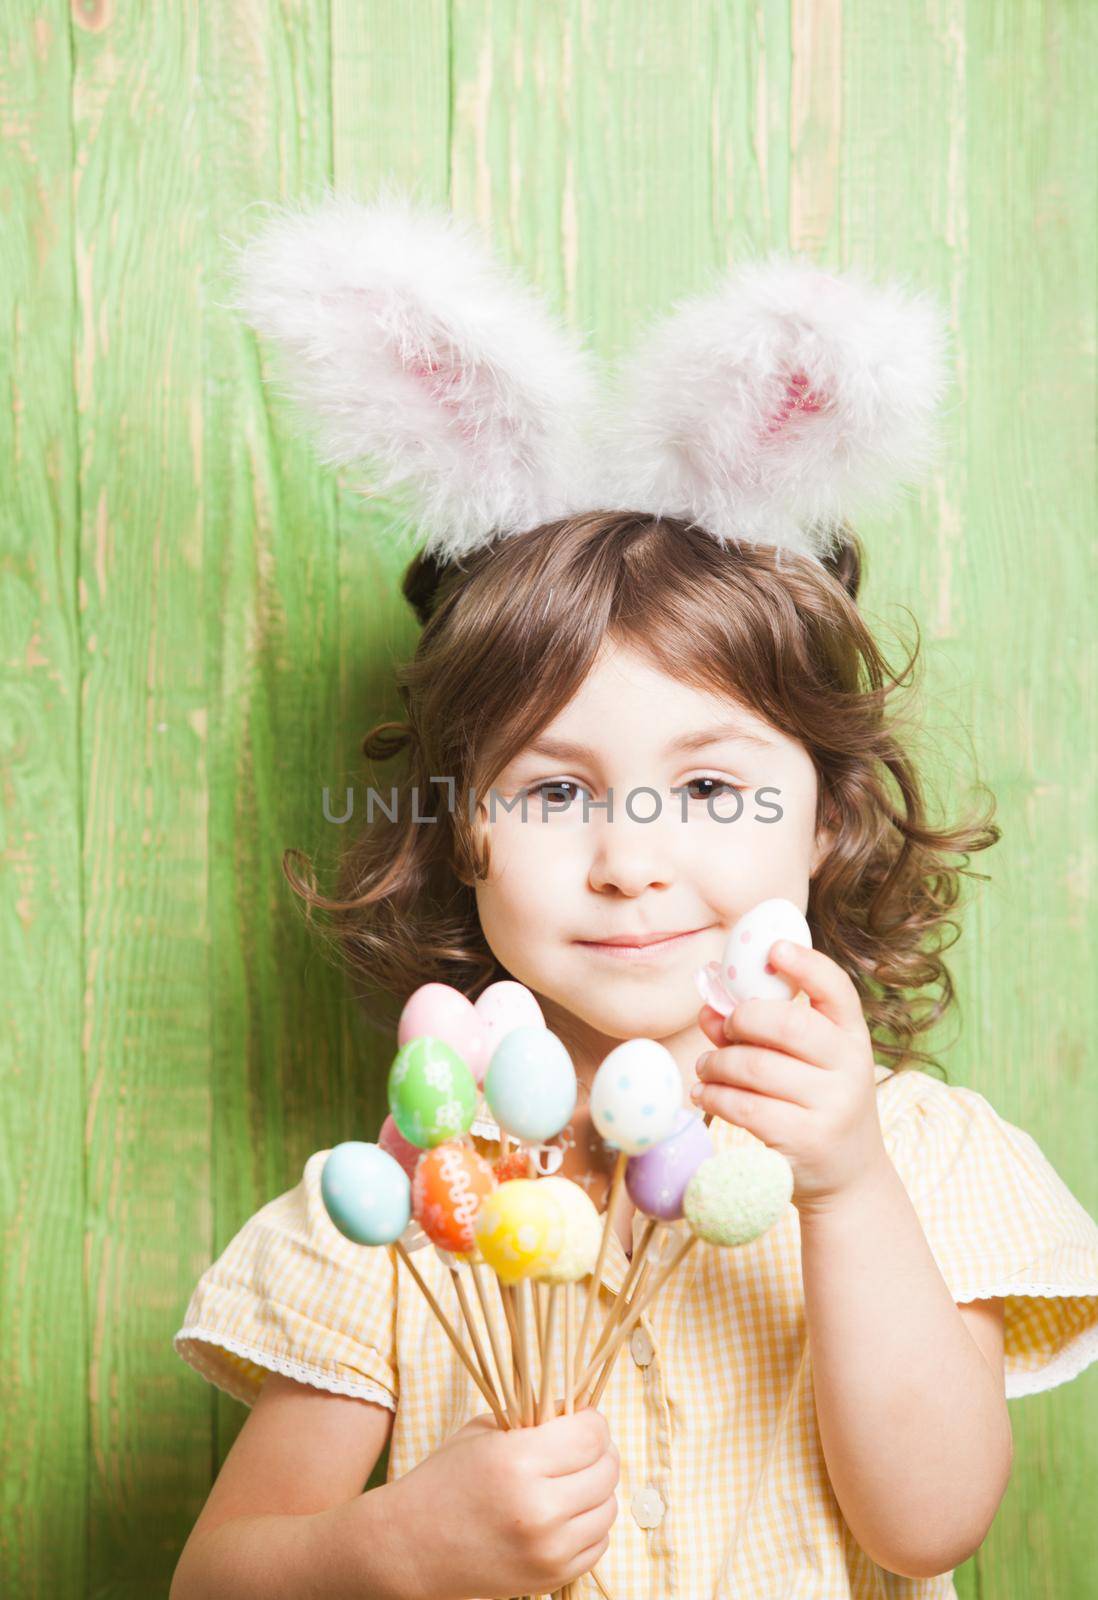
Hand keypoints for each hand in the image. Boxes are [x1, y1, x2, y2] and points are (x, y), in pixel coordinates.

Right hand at [388, 1407, 619, 1599]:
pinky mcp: (552, 1577)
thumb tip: (583, 1410)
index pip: (591, 1434)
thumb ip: (537, 1418)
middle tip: (580, 1447)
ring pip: (608, 1508)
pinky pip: (598, 1542)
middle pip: (607, 1469)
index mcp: (517, 1461)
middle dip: (599, 1451)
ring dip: (596, 1489)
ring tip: (572, 1480)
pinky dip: (589, 1524)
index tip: (583, 1418)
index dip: (592, 1420)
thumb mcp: (485, 1432)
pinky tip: (565, 1512)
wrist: (411, 1546)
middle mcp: (538, 1508)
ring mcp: (548, 1548)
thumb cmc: (446, 1479)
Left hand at [690, 940, 889, 1213]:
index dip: (805, 964)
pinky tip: (705, 1093)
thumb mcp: (807, 1063)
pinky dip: (715, 1096)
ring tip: (706, 1068)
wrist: (848, 1177)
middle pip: (787, 1023)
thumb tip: (709, 1008)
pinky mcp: (805, 1140)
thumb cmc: (817, 1104)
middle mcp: (850, 1067)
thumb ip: (763, 1031)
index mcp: (853, 1036)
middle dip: (741, 1020)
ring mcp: (831, 1106)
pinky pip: (745, 1107)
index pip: (836, 988)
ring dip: (717, 1063)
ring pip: (755, 1067)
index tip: (773, 950)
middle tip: (723, 1028)